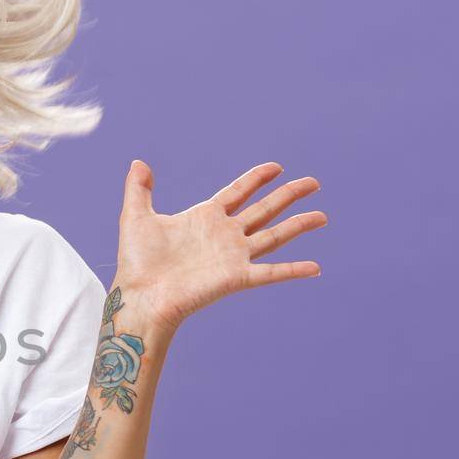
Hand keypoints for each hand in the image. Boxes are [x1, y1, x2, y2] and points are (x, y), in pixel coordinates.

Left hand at [113, 159, 326, 332]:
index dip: (257, 179)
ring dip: (299, 226)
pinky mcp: (237, 277)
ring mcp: (233, 256)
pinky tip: (316, 268)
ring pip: (275, 235)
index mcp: (205, 218)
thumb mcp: (135, 216)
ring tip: (323, 216)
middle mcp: (224, 235)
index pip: (238, 192)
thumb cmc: (136, 262)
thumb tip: (138, 162)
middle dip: (289, 195)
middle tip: (313, 182)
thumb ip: (139, 188)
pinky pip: (272, 272)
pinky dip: (293, 270)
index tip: (276, 167)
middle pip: (264, 209)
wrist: (141, 295)